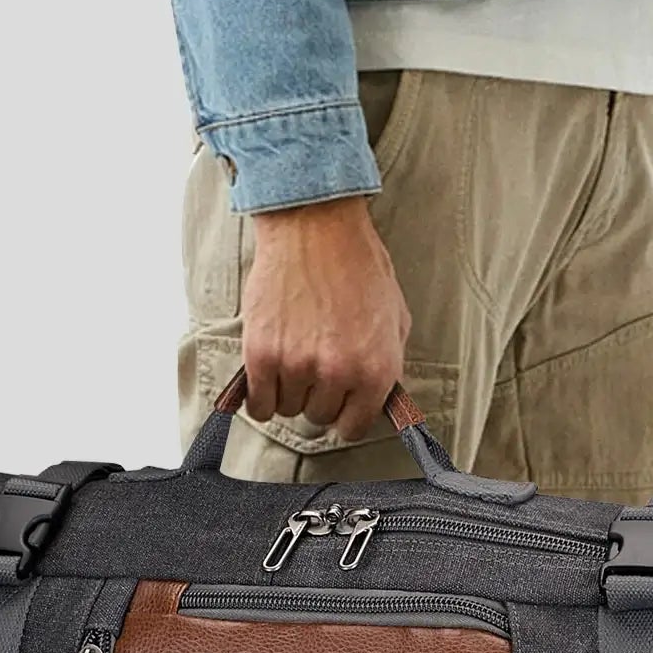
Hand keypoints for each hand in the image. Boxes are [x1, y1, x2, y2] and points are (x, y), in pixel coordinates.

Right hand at [241, 196, 411, 439]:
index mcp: (377, 369)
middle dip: (318, 396)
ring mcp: (297, 366)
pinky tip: (268, 378)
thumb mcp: (395, 317)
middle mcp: (338, 373)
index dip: (346, 415)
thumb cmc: (357, 265)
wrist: (315, 226)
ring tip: (293, 357)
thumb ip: (389, 363)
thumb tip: (381, 399)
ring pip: (288, 410)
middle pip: (319, 417)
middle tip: (315, 365)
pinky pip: (258, 405)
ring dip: (289, 390)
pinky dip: (260, 397)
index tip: (339, 403)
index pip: (355, 427)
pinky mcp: (261, 355)